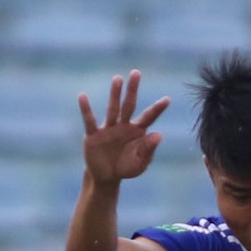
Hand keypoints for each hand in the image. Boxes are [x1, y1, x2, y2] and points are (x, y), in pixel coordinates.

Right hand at [79, 70, 171, 188]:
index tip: (168, 99)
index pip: (149, 117)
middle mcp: (123, 126)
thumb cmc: (126, 167)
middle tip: (136, 73)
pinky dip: (86, 109)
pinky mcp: (93, 135)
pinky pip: (90, 120)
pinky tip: (82, 96)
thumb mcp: (140, 163)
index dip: (157, 109)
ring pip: (113, 109)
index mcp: (137, 131)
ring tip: (117, 79)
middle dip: (132, 90)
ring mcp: (108, 128)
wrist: (106, 177)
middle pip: (129, 105)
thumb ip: (148, 149)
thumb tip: (158, 135)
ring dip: (115, 94)